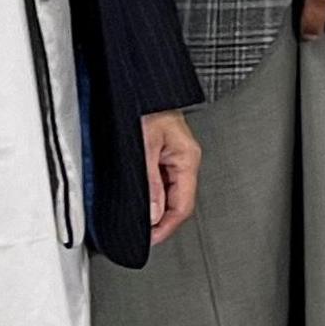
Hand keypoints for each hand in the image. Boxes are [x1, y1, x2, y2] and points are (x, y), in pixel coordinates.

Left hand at [141, 110, 202, 243]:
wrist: (138, 85)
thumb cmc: (144, 105)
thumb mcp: (144, 146)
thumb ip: (150, 183)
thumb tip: (154, 214)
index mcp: (187, 158)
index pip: (183, 206)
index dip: (166, 227)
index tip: (150, 240)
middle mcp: (183, 158)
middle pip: (178, 202)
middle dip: (160, 222)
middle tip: (142, 236)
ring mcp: (173, 156)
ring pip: (168, 193)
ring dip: (154, 209)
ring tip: (137, 222)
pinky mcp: (160, 152)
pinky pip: (159, 181)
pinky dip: (150, 194)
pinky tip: (138, 200)